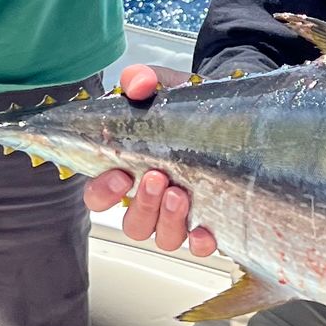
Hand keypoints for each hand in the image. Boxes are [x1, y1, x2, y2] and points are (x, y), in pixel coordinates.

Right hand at [80, 63, 216, 254]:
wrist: (226, 111)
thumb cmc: (183, 107)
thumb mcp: (161, 86)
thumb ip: (141, 79)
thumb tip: (138, 85)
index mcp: (127, 172)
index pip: (98, 197)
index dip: (102, 193)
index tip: (119, 174)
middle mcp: (150, 201)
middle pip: (133, 225)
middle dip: (143, 204)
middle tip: (156, 177)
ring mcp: (179, 216)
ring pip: (164, 238)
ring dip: (169, 220)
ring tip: (180, 193)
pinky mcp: (210, 221)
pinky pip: (199, 246)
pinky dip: (201, 242)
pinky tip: (205, 230)